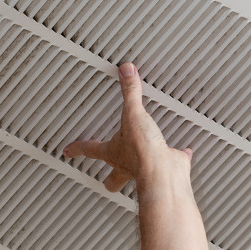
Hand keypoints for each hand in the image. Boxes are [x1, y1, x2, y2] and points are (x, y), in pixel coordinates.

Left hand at [63, 63, 191, 192]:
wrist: (164, 173)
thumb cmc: (142, 152)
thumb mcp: (133, 115)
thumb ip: (130, 93)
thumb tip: (125, 72)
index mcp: (113, 153)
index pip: (90, 149)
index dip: (78, 148)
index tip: (68, 151)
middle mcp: (128, 165)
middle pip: (113, 177)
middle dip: (110, 177)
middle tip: (107, 175)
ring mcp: (147, 169)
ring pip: (139, 173)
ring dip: (140, 166)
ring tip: (143, 158)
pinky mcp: (168, 167)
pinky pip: (173, 160)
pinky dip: (177, 155)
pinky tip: (182, 151)